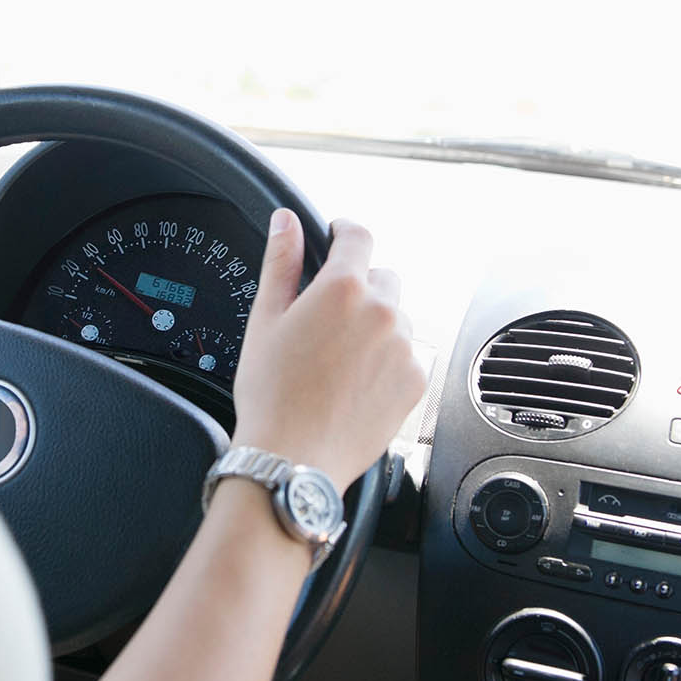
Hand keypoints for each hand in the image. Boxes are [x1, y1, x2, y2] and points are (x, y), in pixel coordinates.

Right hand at [229, 211, 425, 488]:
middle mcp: (382, 312)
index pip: (358, 235)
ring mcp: (404, 347)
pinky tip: (354, 381)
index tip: (337, 237)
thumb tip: (286, 221)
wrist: (294, 459)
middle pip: (380, 277)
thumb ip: (280, 261)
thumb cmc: (271, 394)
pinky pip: (405, 353)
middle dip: (357, 286)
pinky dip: (386, 359)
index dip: (345, 231)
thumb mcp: (265, 319)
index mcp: (343, 289)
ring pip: (395, 317)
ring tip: (338, 358)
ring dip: (374, 324)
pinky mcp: (415, 381)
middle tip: (326, 317)